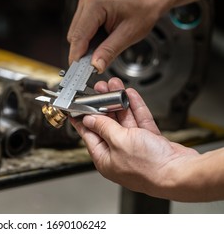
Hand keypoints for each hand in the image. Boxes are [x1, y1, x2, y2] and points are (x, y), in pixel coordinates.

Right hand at [67, 0, 161, 72]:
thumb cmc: (143, 10)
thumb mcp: (128, 35)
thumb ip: (109, 51)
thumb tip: (95, 65)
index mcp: (95, 3)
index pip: (78, 36)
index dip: (77, 56)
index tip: (78, 72)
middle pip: (74, 35)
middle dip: (83, 51)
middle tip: (96, 63)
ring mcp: (85, 1)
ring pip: (76, 33)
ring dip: (86, 45)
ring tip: (105, 45)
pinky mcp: (86, 6)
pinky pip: (81, 28)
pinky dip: (89, 38)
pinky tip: (102, 38)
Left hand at [70, 77, 198, 199]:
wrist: (180, 173)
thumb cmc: (149, 167)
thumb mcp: (118, 141)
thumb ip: (104, 127)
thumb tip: (90, 120)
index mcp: (105, 159)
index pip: (89, 135)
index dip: (83, 119)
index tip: (78, 108)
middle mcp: (119, 154)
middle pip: (107, 125)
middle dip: (103, 105)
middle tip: (100, 90)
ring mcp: (135, 147)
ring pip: (124, 120)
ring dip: (119, 102)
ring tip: (114, 86)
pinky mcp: (150, 142)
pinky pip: (139, 122)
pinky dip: (135, 108)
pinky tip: (130, 96)